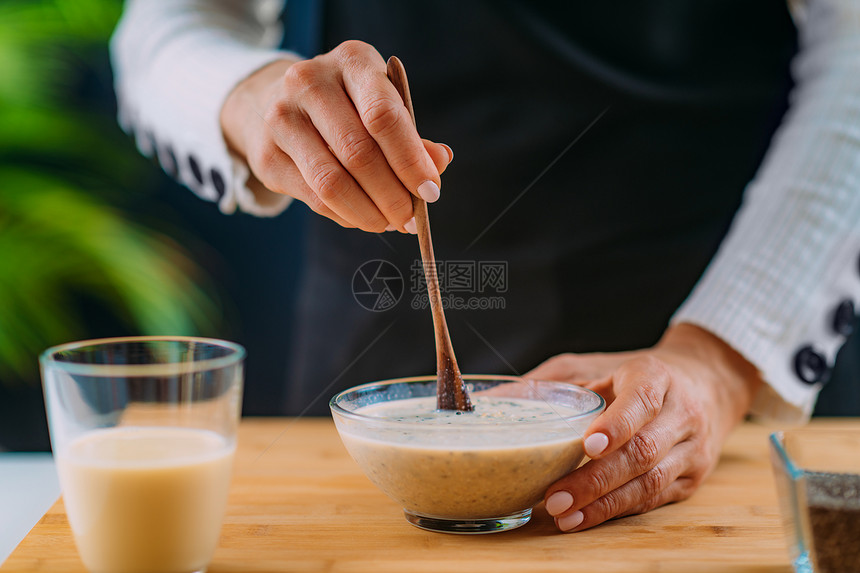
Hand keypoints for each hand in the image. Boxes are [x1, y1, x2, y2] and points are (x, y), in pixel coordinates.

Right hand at [220, 40, 451, 231]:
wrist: (272, 101)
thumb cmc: (345, 106)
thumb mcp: (381, 104)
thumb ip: (411, 134)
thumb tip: (439, 163)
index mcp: (352, 61)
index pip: (383, 115)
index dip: (410, 160)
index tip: (430, 191)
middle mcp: (310, 82)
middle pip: (358, 153)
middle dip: (392, 195)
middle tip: (411, 219)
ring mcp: (282, 117)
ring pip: (332, 182)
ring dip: (368, 213)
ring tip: (390, 223)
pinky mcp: (267, 155)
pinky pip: (314, 198)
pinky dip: (346, 216)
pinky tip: (363, 218)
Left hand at [528, 323, 762, 531]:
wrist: (706, 383)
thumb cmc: (633, 376)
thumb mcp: (593, 366)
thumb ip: (549, 382)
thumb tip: (489, 403)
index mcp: (656, 376)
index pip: (641, 401)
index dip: (616, 424)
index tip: (588, 444)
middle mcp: (682, 412)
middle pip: (643, 451)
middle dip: (596, 479)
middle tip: (555, 497)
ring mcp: (692, 448)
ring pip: (651, 482)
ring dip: (604, 503)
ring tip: (564, 514)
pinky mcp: (693, 478)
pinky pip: (654, 500)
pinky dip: (617, 511)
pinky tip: (586, 518)